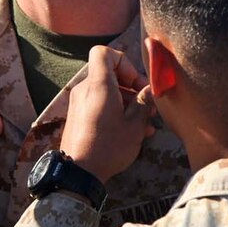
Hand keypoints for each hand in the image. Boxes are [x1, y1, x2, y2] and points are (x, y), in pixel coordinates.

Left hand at [61, 46, 154, 182]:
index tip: (136, 83)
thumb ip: (144, 102)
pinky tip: (132, 131)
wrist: (79, 173)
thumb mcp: (134, 125)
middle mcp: (85, 90)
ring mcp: (79, 103)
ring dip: (127, 102)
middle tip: (148, 106)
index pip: (103, 53)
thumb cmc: (109, 146)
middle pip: (109, 74)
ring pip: (106, 92)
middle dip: (131, 87)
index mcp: (99, 85)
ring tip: (145, 123)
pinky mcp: (78, 117)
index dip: (123, 62)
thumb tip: (150, 90)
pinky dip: (115, 111)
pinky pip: (99, 105)